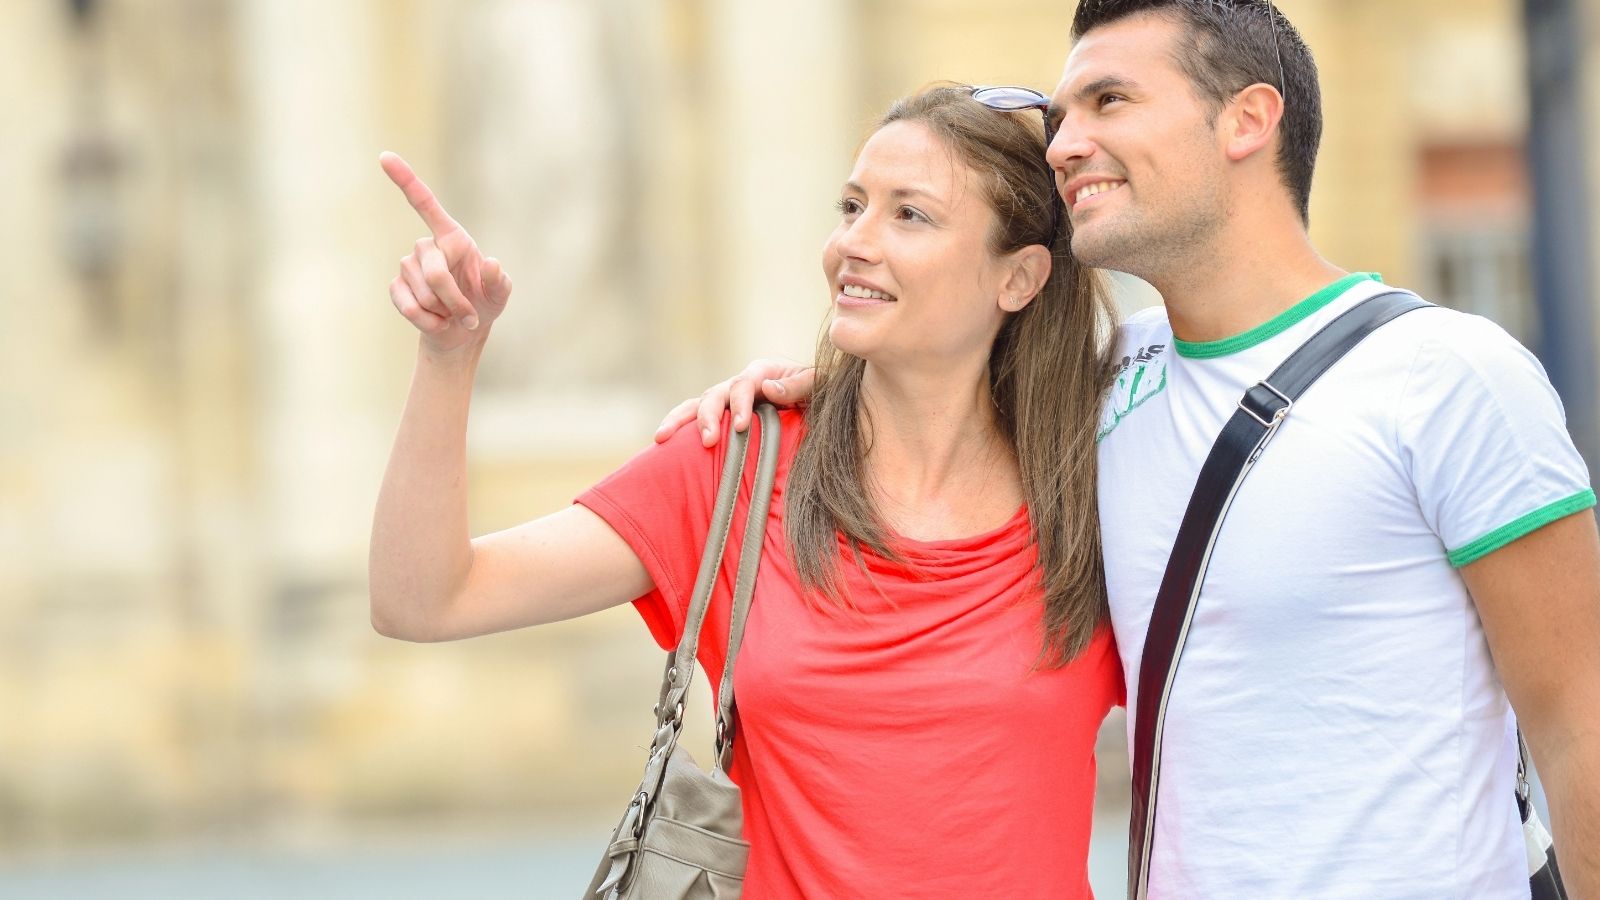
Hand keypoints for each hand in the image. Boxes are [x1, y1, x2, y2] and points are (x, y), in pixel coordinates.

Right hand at [380, 151, 512, 352]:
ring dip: (444, 312)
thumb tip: (492, 263)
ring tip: (452, 314)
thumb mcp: (499, 295)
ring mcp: (408, 266)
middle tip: (470, 317)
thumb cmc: (484, 303)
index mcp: (451, 237)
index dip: (405, 180)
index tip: (384, 156)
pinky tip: (437, 321)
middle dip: (456, 301)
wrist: (462, 332)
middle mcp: (426, 246)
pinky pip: (409, 306)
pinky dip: (428, 321)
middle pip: (436, 274)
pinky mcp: (396, 287)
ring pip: (424, 294)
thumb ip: (499, 281)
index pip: (424, 204)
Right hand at [654, 359, 815, 446]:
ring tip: (662, 438)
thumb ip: (799, 384)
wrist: (820, 406)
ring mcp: (729, 400)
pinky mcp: (723, 417)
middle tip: (707, 441)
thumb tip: (768, 387)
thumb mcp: (819, 386)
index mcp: (763, 372)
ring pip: (697, 404)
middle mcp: (742, 383)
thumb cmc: (823, 396)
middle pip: (715, 394)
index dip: (740, 404)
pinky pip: (696, 418)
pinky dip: (680, 428)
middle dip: (708, 416)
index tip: (740, 426)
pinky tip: (662, 443)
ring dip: (680, 420)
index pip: (744, 384)